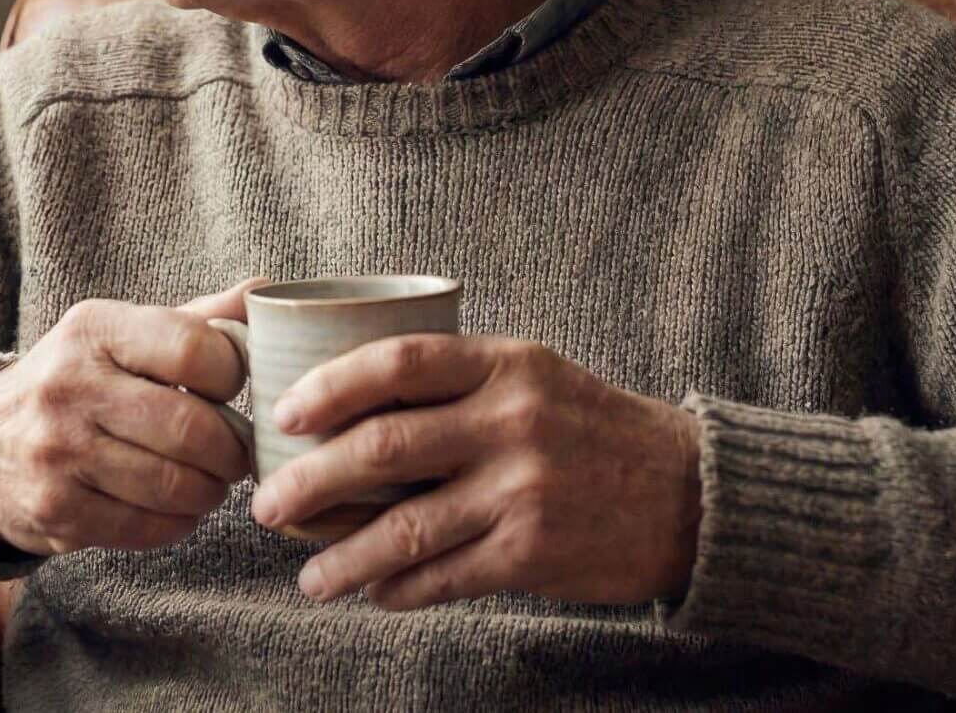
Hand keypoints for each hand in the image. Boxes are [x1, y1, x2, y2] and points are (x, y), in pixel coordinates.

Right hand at [0, 276, 267, 557]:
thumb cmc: (78, 383)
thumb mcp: (121, 334)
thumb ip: (197, 318)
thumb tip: (268, 291)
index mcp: (94, 329)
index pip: (195, 349)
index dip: (233, 376)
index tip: (230, 391)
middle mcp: (70, 386)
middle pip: (192, 428)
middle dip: (232, 449)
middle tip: (236, 453)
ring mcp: (59, 453)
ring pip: (176, 485)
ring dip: (210, 490)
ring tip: (210, 481)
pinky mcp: (57, 511)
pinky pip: (149, 527)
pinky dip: (178, 523)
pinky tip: (176, 507)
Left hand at [250, 333, 703, 610]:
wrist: (688, 493)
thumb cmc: (592, 429)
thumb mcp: (535, 375)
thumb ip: (458, 381)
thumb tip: (350, 405)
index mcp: (505, 364)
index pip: (398, 361)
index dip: (330, 386)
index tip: (284, 414)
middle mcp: (512, 421)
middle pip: (384, 447)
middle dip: (311, 482)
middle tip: (266, 506)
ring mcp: (522, 490)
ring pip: (404, 528)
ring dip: (343, 557)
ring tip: (308, 577)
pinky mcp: (532, 553)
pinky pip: (443, 576)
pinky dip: (398, 589)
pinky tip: (374, 594)